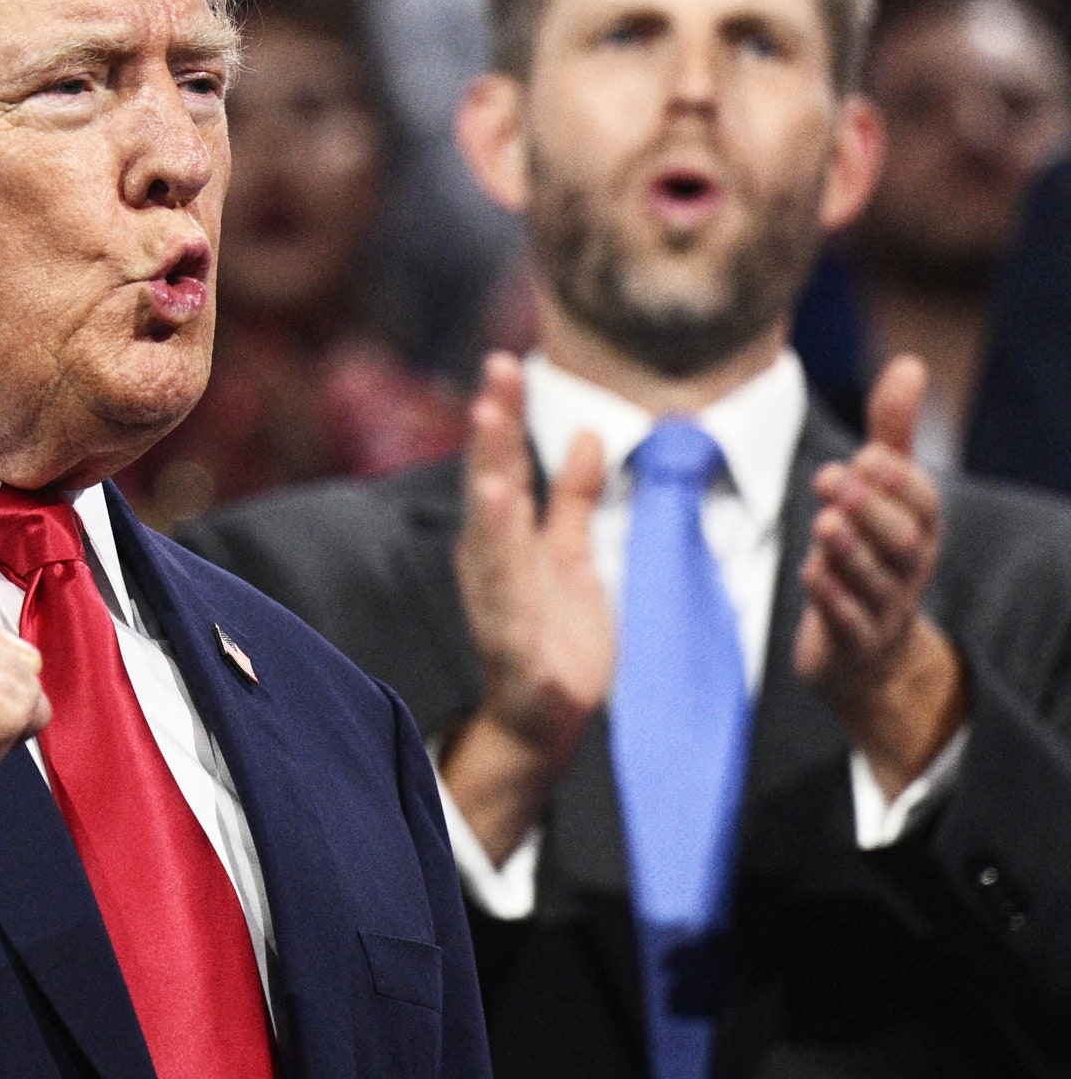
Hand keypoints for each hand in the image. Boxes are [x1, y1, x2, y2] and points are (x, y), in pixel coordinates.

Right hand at [444, 353, 613, 862]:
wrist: (544, 716)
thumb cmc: (554, 632)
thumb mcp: (570, 553)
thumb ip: (574, 496)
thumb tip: (588, 432)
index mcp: (502, 538)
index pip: (501, 464)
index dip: (502, 416)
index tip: (504, 362)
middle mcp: (491, 565)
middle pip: (489, 495)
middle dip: (489, 446)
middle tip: (491, 391)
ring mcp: (499, 607)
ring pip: (492, 554)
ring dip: (492, 516)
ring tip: (496, 476)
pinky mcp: (517, 652)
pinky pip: (511, 618)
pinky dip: (507, 594)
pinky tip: (510, 576)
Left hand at [796, 356, 966, 795]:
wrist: (865, 656)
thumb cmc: (871, 556)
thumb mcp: (880, 495)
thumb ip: (892, 434)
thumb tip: (909, 363)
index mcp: (917, 531)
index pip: (923, 504)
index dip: (899, 481)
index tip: (867, 455)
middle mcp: (908, 570)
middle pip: (904, 541)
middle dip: (872, 509)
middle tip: (833, 478)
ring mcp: (883, 609)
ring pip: (876, 581)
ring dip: (850, 550)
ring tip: (824, 521)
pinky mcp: (853, 642)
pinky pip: (849, 622)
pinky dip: (832, 598)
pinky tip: (811, 572)